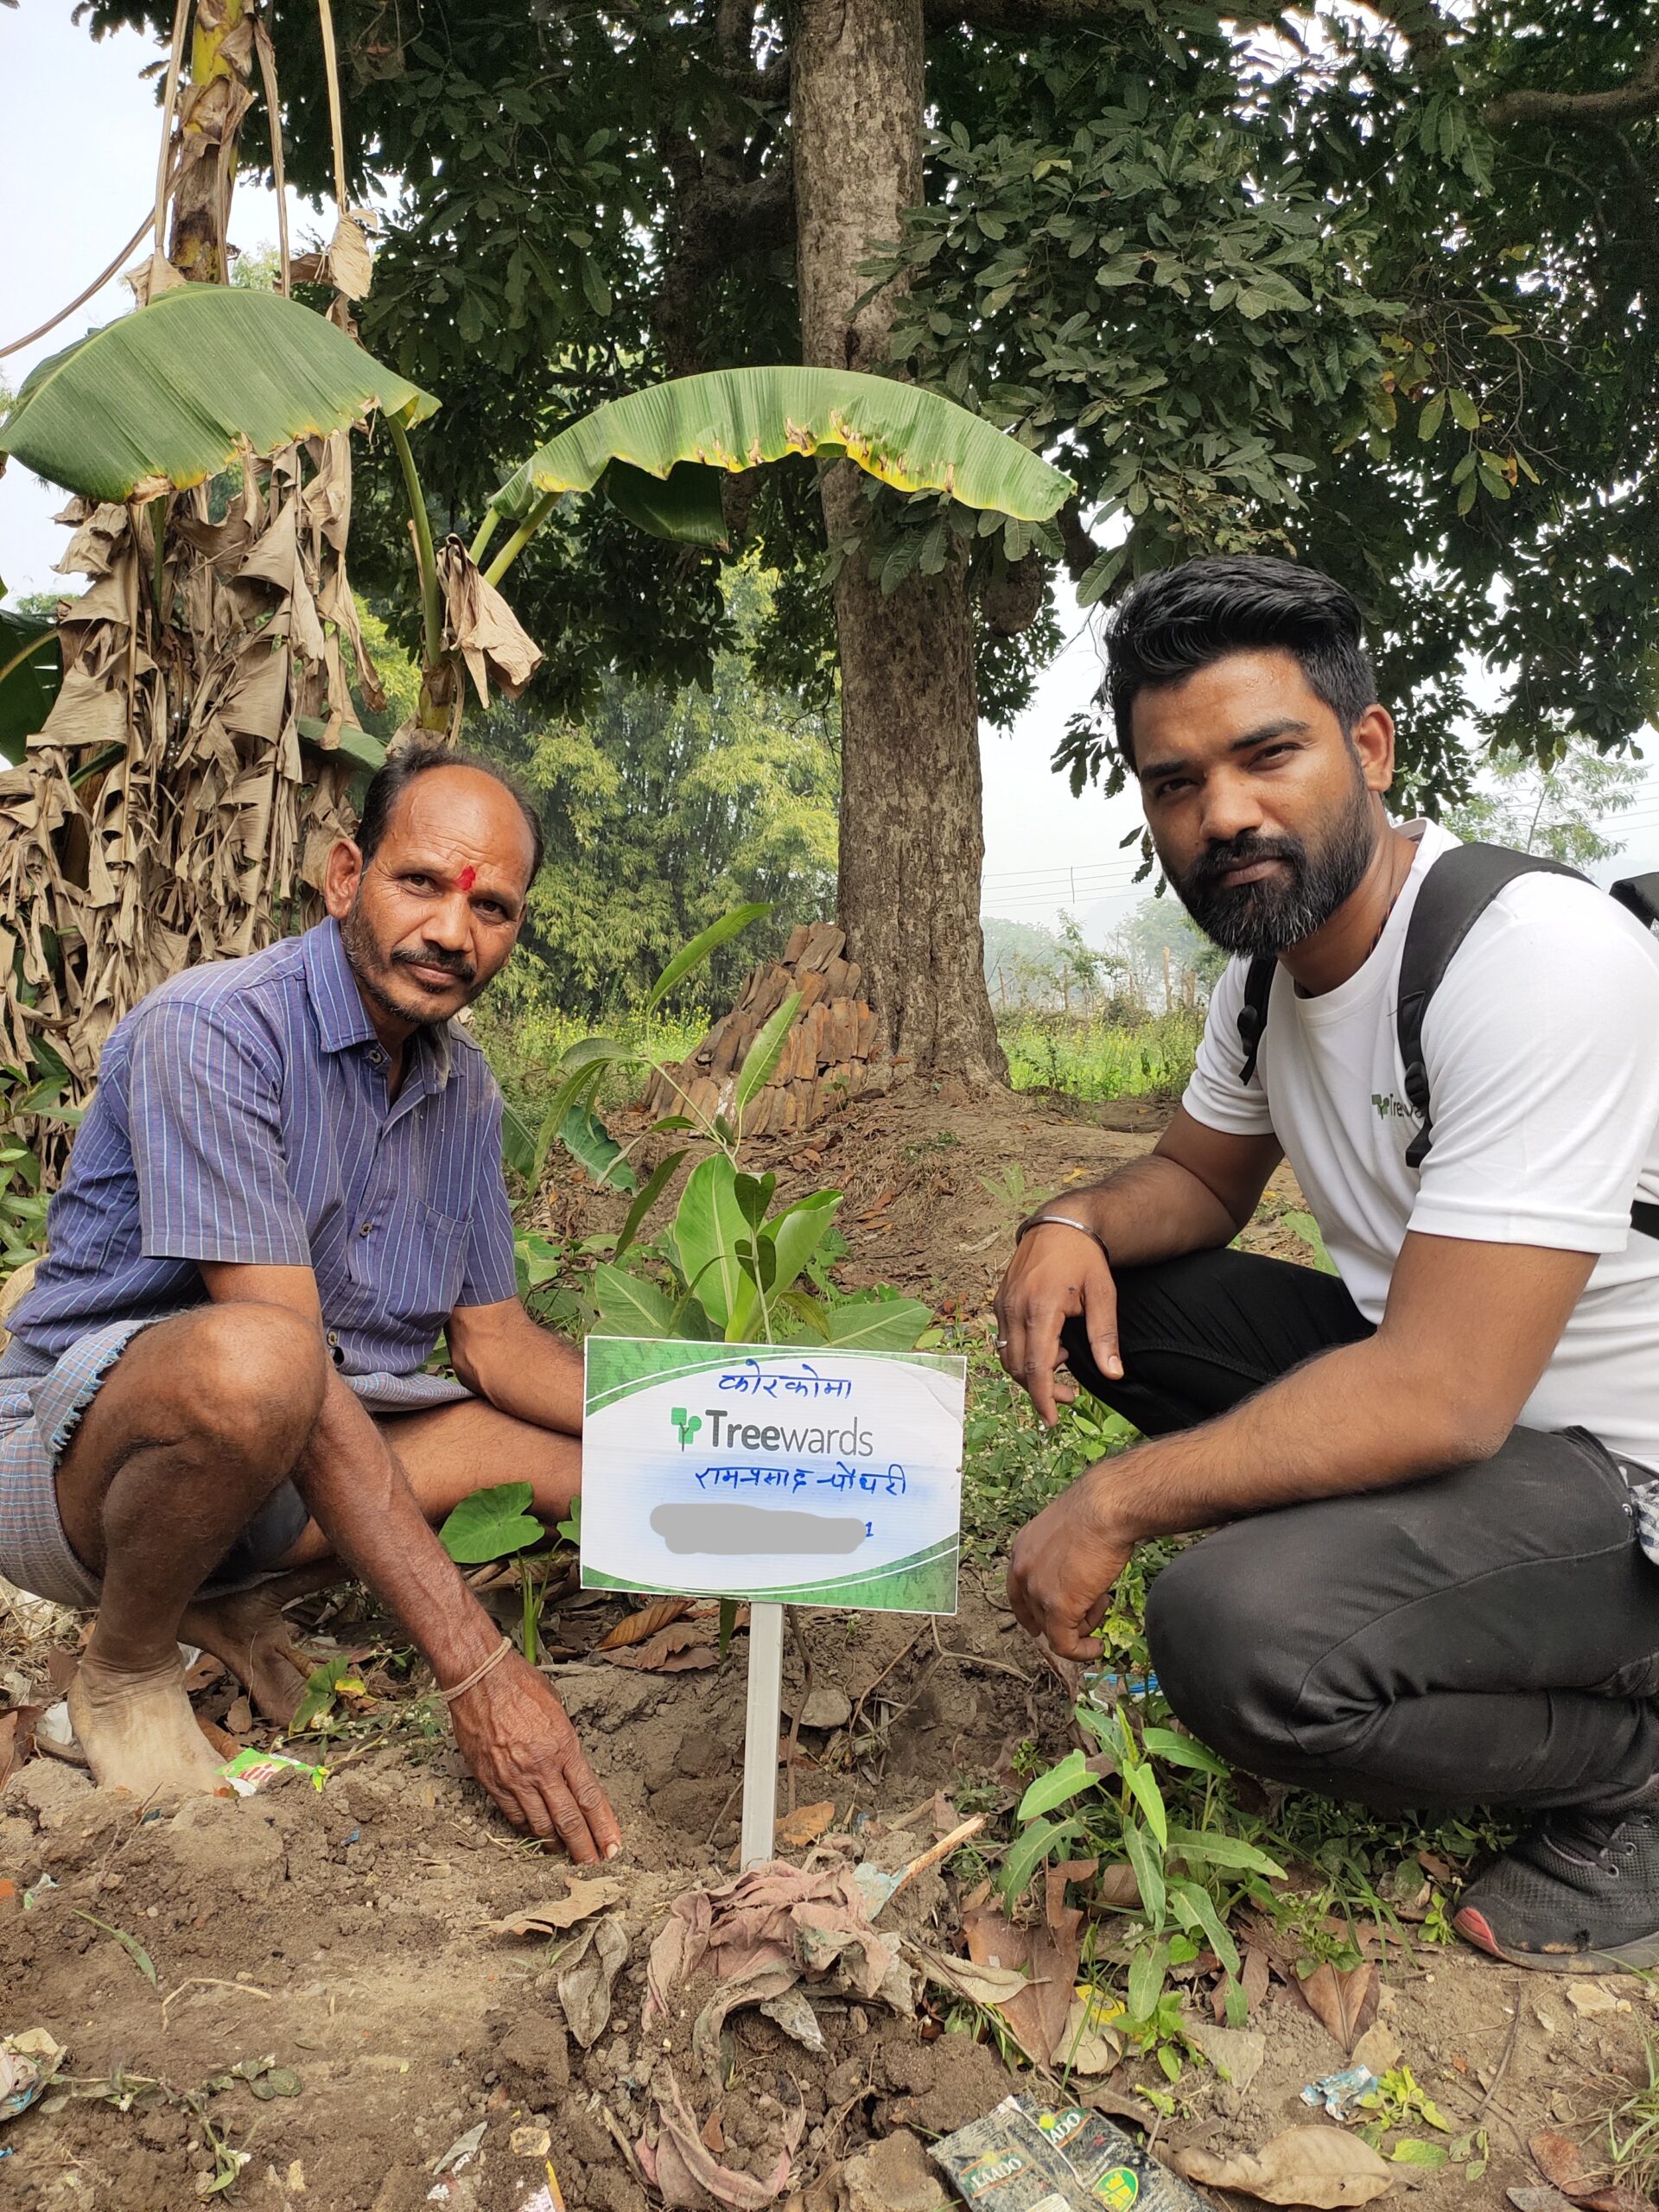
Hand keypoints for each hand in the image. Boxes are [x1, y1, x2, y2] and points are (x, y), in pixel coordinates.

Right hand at [449, 1652, 621, 1862]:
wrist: (478, 1678)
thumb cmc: (520, 1684)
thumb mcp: (557, 1708)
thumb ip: (566, 1743)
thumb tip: (572, 1766)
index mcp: (563, 1747)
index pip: (589, 1797)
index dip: (604, 1826)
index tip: (614, 1846)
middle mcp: (541, 1768)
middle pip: (568, 1819)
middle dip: (584, 1847)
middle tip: (594, 1867)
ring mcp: (514, 1778)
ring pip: (539, 1824)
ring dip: (555, 1843)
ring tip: (565, 1854)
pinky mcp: (490, 1781)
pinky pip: (512, 1814)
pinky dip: (526, 1827)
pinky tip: (535, 1833)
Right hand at [993, 1221, 1121, 1426]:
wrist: (1060, 1225)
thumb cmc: (1084, 1259)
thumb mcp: (1103, 1295)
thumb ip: (1105, 1337)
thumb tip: (1113, 1375)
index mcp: (1041, 1308)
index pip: (1036, 1366)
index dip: (1043, 1398)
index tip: (1051, 1421)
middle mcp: (1015, 1308)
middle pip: (1017, 1367)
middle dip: (1040, 1389)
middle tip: (1070, 1394)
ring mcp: (1003, 1304)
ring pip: (1006, 1355)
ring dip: (1031, 1372)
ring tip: (1063, 1362)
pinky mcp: (999, 1301)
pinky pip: (1004, 1339)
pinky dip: (1023, 1352)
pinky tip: (1051, 1343)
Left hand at [1006, 1467, 1132, 1659]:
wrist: (1106, 1508)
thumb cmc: (1098, 1510)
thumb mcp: (1068, 1531)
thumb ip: (1061, 1556)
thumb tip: (1075, 1577)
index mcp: (1022, 1549)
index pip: (1017, 1590)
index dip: (1031, 1612)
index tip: (1042, 1626)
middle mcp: (1022, 1570)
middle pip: (1038, 1612)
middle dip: (1067, 1615)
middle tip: (1095, 1604)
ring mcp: (1037, 1590)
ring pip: (1055, 1628)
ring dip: (1083, 1623)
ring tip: (1103, 1601)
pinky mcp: (1058, 1607)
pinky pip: (1065, 1645)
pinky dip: (1082, 1652)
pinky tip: (1097, 1648)